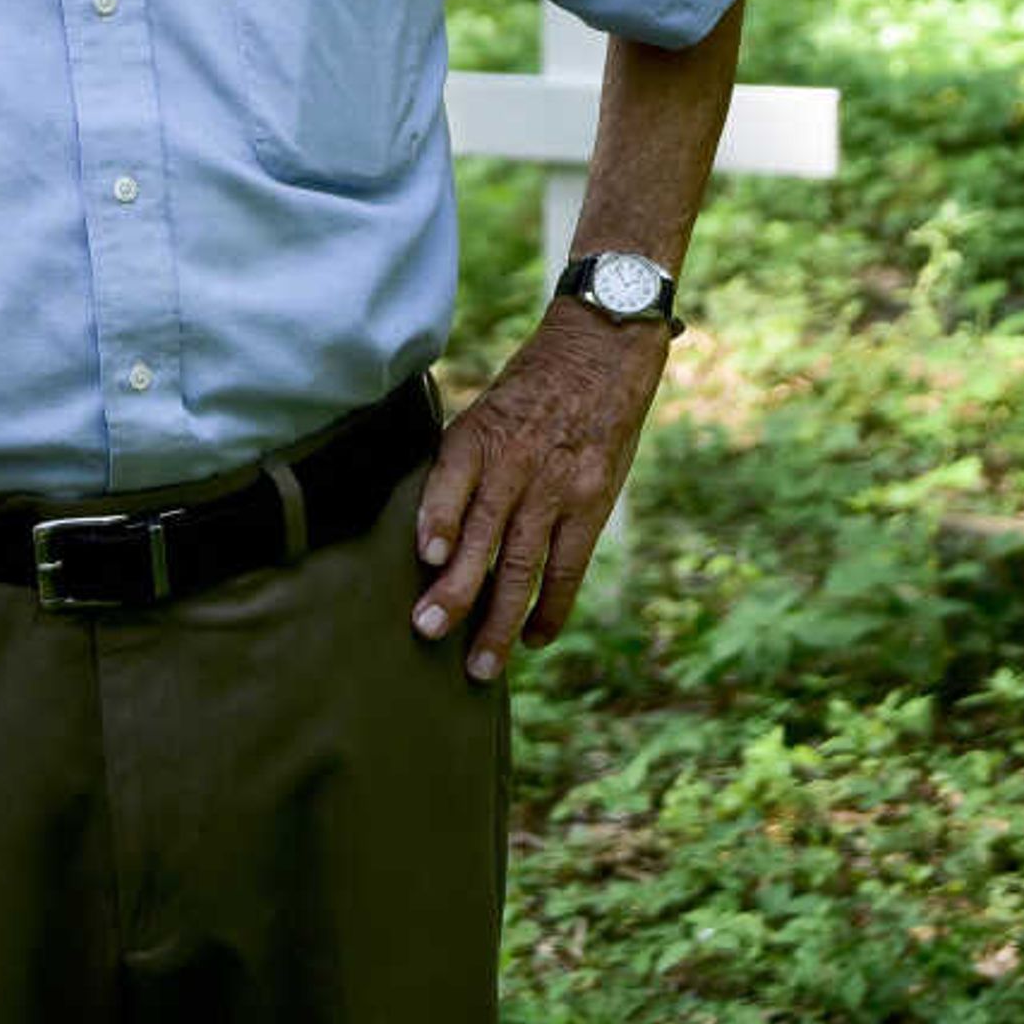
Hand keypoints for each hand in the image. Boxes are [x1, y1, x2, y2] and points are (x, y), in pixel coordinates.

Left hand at [409, 315, 665, 683]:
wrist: (599, 357)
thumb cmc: (525, 393)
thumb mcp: (480, 411)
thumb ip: (457, 467)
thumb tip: (424, 533)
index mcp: (478, 437)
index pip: (453, 479)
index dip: (438, 517)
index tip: (425, 556)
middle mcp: (516, 465)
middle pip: (483, 536)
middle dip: (455, 590)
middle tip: (427, 631)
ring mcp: (557, 488)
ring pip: (523, 565)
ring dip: (499, 619)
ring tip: (479, 666)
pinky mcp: (591, 505)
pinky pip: (569, 567)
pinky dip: (551, 607)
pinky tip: (534, 639)